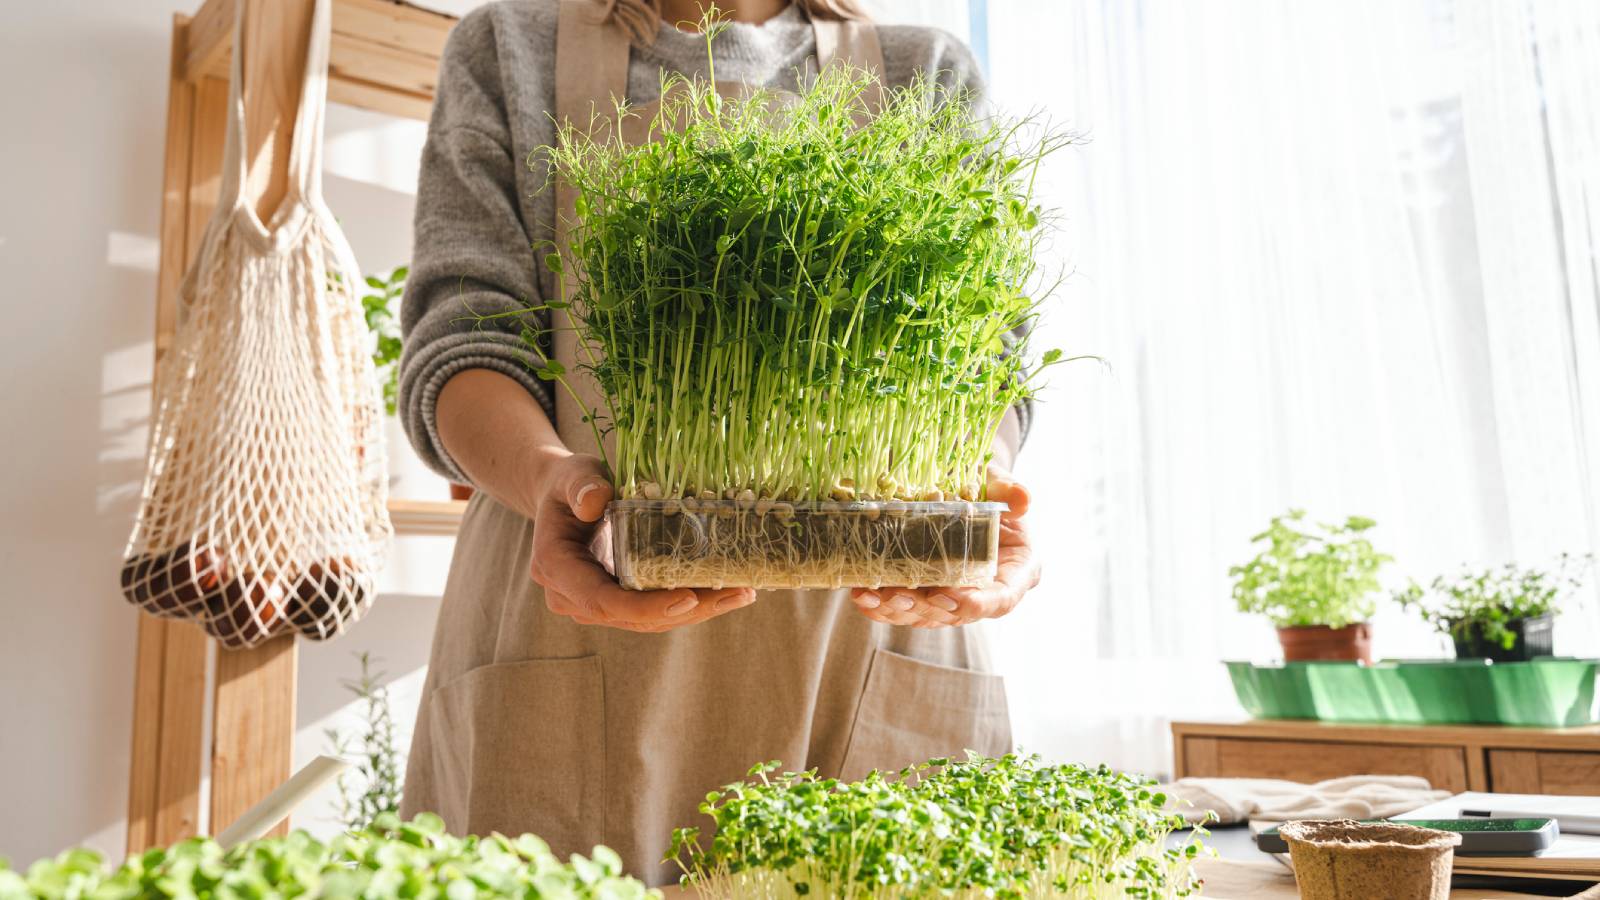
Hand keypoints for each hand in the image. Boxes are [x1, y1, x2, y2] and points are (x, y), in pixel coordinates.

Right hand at [529, 454, 756, 631]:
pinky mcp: (615, 602)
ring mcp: (593, 604)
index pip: (601, 601)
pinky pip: (652, 611)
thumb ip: (582, 485)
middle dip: (686, 611)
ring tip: (742, 592)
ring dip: (697, 611)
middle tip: (737, 593)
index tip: (688, 600)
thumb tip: (595, 501)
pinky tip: (727, 591)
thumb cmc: (570, 482)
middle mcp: (570, 596)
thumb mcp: (573, 474)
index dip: (644, 607)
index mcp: (555, 567)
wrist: (563, 497)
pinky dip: (689, 604)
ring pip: (647, 621)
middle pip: (632, 617)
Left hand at [849, 468, 1038, 627]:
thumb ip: (1010, 491)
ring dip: (898, 610)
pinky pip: (907, 608)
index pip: (1001, 598)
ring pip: (928, 615)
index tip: (946, 596)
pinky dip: (884, 605)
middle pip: (958, 613)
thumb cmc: (989, 487)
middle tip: (898, 596)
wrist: (965, 490)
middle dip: (925, 608)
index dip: (975, 603)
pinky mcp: (930, 595)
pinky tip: (863, 596)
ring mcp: (957, 597)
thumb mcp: (1000, 483)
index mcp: (1018, 571)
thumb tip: (1023, 500)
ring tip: (871, 597)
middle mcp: (988, 592)